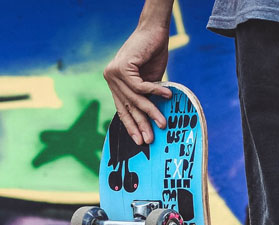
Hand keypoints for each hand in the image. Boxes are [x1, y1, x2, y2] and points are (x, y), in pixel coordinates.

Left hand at [104, 23, 171, 144]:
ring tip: (162, 123)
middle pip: (127, 107)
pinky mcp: (122, 68)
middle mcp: (110, 79)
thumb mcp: (149, 80)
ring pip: (134, 99)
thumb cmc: (153, 53)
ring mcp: (114, 73)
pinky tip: (167, 95)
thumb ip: (146, 96)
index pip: (121, 109)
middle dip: (140, 125)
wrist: (153, 30)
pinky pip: (140, 86)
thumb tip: (151, 117)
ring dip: (150, 112)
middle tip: (149, 140)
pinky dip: (155, 91)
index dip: (131, 126)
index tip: (139, 140)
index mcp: (115, 83)